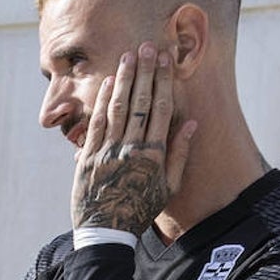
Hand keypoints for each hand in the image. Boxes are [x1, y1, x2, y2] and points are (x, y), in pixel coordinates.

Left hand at [71, 42, 196, 233]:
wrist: (106, 232)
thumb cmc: (141, 210)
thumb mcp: (168, 188)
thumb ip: (180, 154)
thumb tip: (191, 123)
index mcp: (155, 155)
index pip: (162, 109)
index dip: (164, 82)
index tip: (165, 61)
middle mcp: (132, 149)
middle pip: (141, 103)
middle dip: (145, 72)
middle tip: (147, 46)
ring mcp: (108, 152)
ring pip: (118, 108)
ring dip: (125, 79)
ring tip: (129, 56)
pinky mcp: (88, 157)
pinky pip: (97, 123)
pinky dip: (103, 101)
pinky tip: (109, 82)